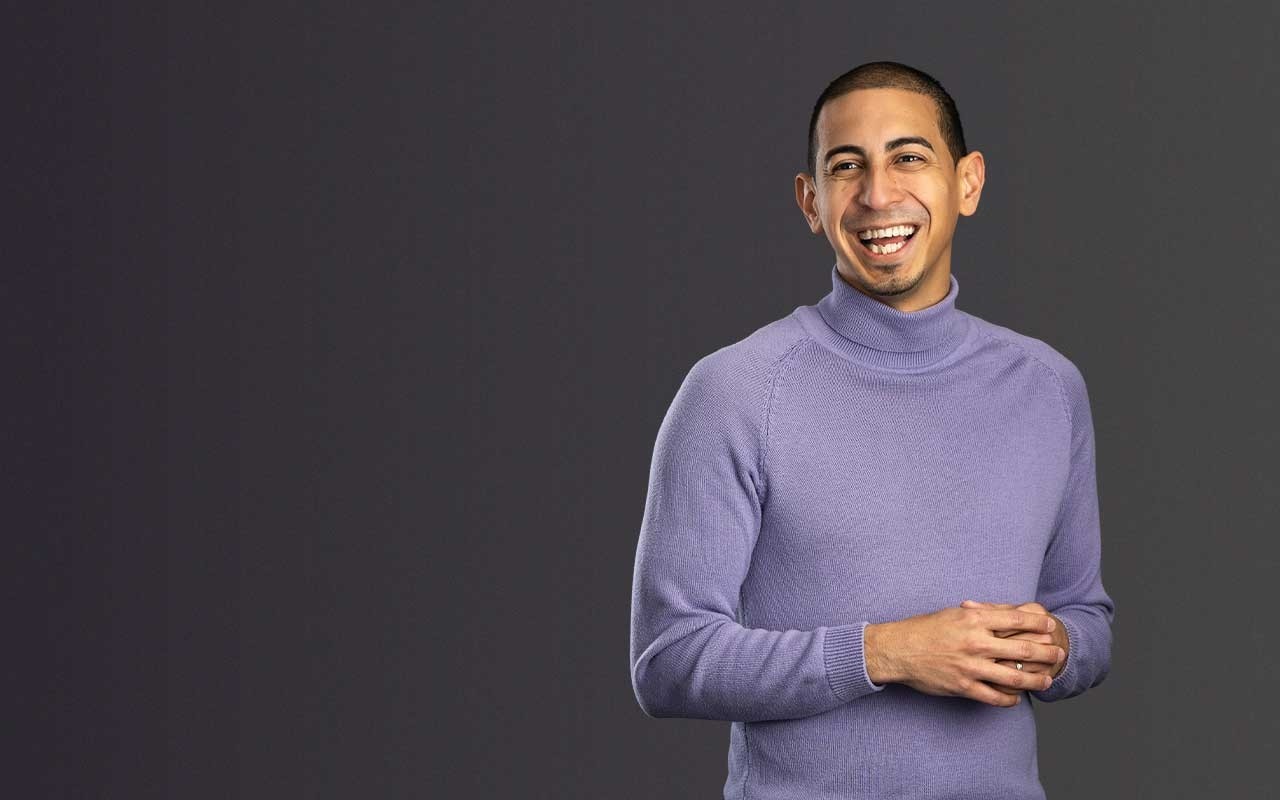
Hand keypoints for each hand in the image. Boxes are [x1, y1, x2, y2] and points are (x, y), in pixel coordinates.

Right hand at [864, 604, 1060, 707]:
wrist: (897, 650)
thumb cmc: (925, 629)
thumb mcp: (954, 613)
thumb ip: (982, 613)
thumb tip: (1009, 612)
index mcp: (973, 619)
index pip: (1015, 619)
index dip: (1038, 623)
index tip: (1051, 626)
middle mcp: (975, 642)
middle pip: (1022, 648)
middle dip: (1046, 653)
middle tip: (1059, 654)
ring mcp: (970, 666)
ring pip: (1013, 676)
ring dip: (1034, 680)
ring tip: (1047, 681)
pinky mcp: (962, 686)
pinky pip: (993, 696)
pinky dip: (1009, 699)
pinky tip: (1016, 698)